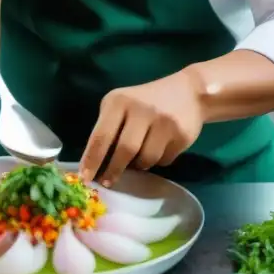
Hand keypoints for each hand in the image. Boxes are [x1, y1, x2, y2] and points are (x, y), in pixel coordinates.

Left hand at [79, 69, 204, 186]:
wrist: (189, 91)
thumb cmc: (145, 102)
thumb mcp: (122, 104)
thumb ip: (109, 127)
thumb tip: (95, 164)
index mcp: (120, 101)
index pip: (101, 135)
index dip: (92, 160)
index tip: (85, 178)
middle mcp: (141, 109)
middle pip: (124, 150)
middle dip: (113, 170)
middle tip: (107, 182)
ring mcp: (163, 122)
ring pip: (145, 160)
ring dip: (139, 165)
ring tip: (139, 157)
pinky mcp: (181, 134)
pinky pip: (164, 161)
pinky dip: (158, 161)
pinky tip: (160, 148)